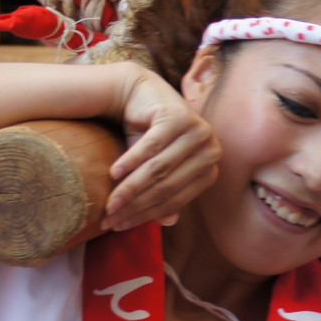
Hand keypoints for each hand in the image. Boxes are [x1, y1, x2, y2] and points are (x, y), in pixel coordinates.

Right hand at [104, 66, 219, 232]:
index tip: (119, 226)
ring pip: (158, 170)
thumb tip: (170, 222)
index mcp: (209, 168)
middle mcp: (211, 150)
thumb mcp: (155, 168)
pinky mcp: (179, 116)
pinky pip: (151, 147)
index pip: (176, 199)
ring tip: (109, 203)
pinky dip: (130, 161)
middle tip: (109, 219)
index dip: (146, 215)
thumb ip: (165, 194)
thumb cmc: (149, 137)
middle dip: (135, 206)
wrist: (139, 94)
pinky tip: (112, 173)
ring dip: (130, 188)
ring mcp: (198, 131)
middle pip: (166, 187)